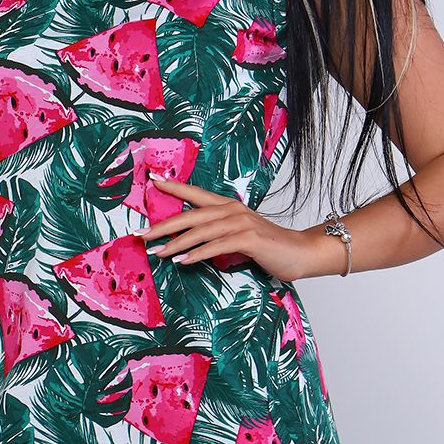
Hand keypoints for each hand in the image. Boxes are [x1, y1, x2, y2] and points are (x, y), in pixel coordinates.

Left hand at [139, 176, 322, 282]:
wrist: (301, 252)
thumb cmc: (270, 247)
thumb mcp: (240, 237)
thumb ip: (218, 236)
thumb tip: (191, 245)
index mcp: (229, 206)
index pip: (196, 194)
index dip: (175, 187)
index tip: (153, 182)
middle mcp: (233, 210)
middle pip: (191, 215)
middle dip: (164, 224)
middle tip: (142, 233)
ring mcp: (241, 223)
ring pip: (201, 231)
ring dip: (176, 243)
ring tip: (158, 252)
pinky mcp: (249, 239)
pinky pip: (216, 246)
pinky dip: (197, 254)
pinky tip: (183, 261)